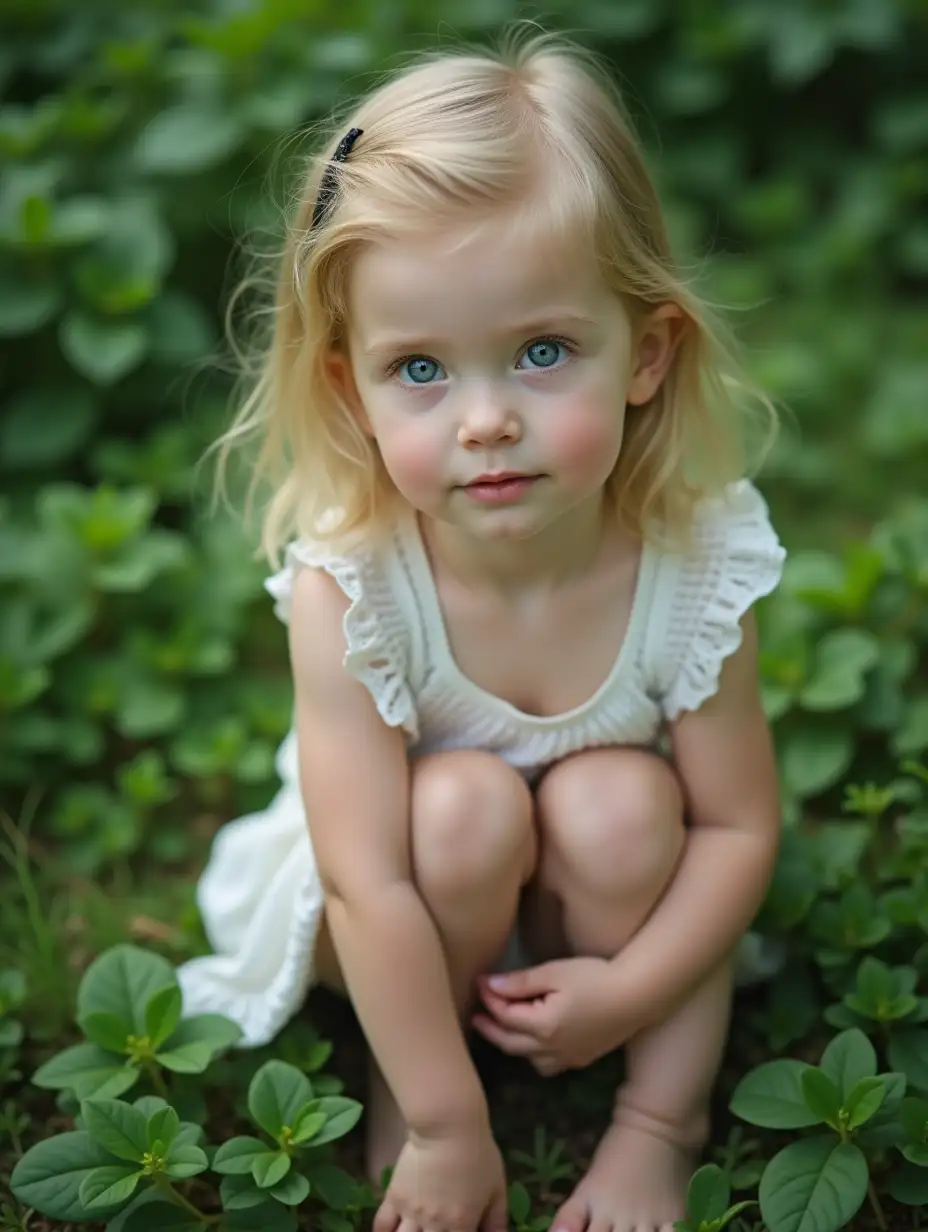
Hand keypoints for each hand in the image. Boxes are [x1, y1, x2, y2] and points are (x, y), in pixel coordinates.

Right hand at [374, 1125, 507, 1231]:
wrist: (447, 1126)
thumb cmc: (477, 1153)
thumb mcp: (496, 1187)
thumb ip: (497, 1219)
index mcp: (461, 1224)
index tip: (461, 1230)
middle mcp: (434, 1225)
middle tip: (437, 1227)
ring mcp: (412, 1213)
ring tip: (417, 1230)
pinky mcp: (395, 1197)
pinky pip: (382, 1224)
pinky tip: (392, 1231)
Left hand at [472, 956, 637, 1075]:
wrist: (638, 995)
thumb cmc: (595, 977)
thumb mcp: (555, 972)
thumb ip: (520, 982)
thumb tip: (489, 985)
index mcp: (542, 1026)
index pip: (505, 1015)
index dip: (489, 998)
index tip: (480, 981)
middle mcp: (552, 1049)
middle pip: (510, 1043)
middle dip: (490, 1028)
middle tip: (475, 1016)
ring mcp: (569, 1058)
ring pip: (529, 1060)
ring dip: (512, 1045)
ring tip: (503, 1028)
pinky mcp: (583, 1059)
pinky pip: (549, 1065)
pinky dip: (534, 1056)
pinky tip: (536, 1042)